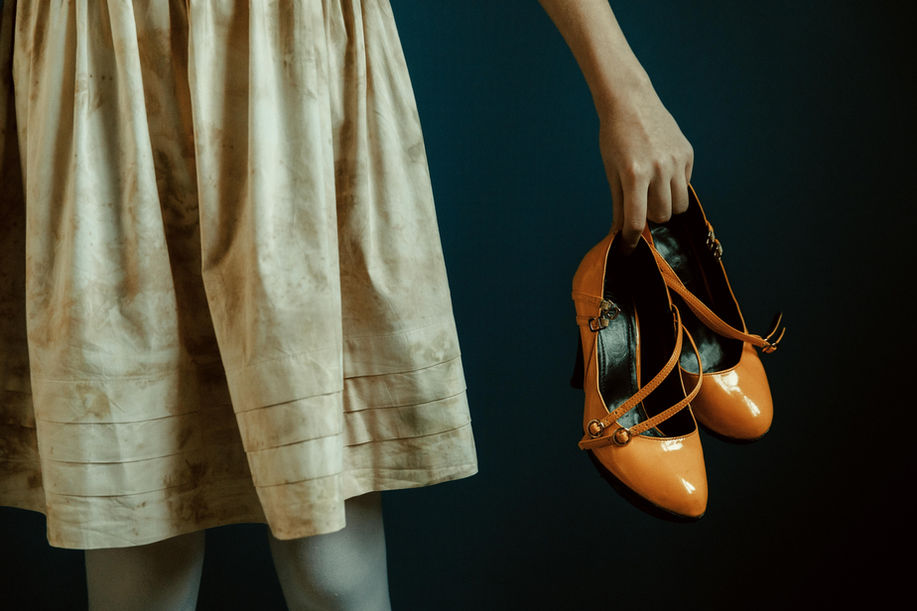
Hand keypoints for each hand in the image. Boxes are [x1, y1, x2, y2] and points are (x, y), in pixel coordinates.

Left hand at [598, 85, 693, 252]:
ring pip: (680, 204)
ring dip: (667, 206)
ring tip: (653, 193)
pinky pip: (686, 183)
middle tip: (641, 207)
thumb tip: (618, 234)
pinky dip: (675, 186)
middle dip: (651, 218)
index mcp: (634, 174)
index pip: (637, 220)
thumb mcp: (611, 171)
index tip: (628, 249)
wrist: (631, 101)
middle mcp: (659, 168)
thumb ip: (618, 204)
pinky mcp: (687, 153)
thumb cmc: (615, 137)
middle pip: (663, 215)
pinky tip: (662, 172)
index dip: (632, 240)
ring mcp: (676, 160)